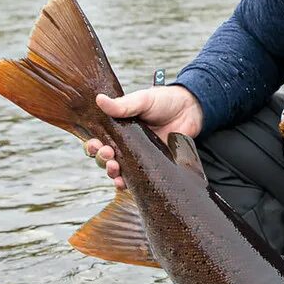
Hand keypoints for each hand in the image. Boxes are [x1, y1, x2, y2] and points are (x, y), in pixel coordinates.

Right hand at [84, 85, 203, 189]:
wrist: (191, 110)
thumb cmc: (164, 102)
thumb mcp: (143, 100)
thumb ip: (123, 104)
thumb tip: (100, 99)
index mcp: (118, 128)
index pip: (98, 140)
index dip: (92, 146)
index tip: (95, 144)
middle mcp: (124, 144)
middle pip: (104, 158)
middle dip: (101, 159)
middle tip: (108, 154)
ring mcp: (137, 157)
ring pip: (117, 171)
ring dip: (111, 173)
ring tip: (115, 168)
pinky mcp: (152, 167)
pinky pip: (136, 180)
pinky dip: (127, 184)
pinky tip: (124, 183)